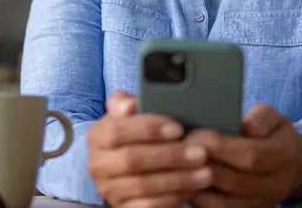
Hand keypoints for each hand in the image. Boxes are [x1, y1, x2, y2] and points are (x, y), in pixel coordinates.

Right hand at [87, 91, 212, 207]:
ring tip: (204, 172)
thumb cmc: (135, 136)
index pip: (117, 131)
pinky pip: (148, 206)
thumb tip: (128, 105)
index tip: (178, 129)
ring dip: (177, 179)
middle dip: (170, 156)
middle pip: (132, 160)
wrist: (129, 170)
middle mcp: (97, 164)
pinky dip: (172, 197)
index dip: (148, 129)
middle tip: (200, 153)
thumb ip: (126, 103)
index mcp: (97, 136)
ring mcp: (108, 189)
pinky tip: (191, 189)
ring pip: (142, 186)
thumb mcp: (129, 116)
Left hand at [187, 104, 301, 207]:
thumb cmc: (273, 136)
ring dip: (197, 186)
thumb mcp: (274, 118)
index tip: (194, 135)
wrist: (291, 166)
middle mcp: (275, 185)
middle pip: (235, 181)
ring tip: (177, 168)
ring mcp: (261, 203)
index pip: (250, 155)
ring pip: (225, 203)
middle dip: (202, 165)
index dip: (220, 147)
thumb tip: (246, 125)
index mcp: (283, 156)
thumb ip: (261, 117)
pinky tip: (184, 184)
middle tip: (178, 151)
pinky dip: (200, 200)